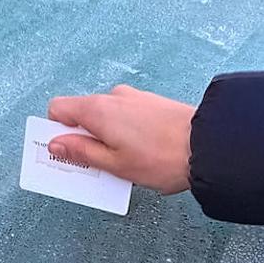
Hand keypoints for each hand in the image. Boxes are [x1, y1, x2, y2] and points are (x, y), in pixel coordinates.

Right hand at [47, 85, 194, 195]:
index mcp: (97, 110)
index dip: (56, 131)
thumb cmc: (162, 158)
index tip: (64, 151)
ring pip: (105, 116)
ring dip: (105, 137)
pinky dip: (123, 132)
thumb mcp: (113, 164)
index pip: (58, 109)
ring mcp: (133, 98)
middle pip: (81, 114)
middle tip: (95, 165)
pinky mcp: (150, 104)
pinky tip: (139, 153)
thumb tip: (57, 145)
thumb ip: (81, 152)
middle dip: (83, 138)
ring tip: (123, 163)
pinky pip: (125, 116)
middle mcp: (113, 97)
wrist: (207, 146)